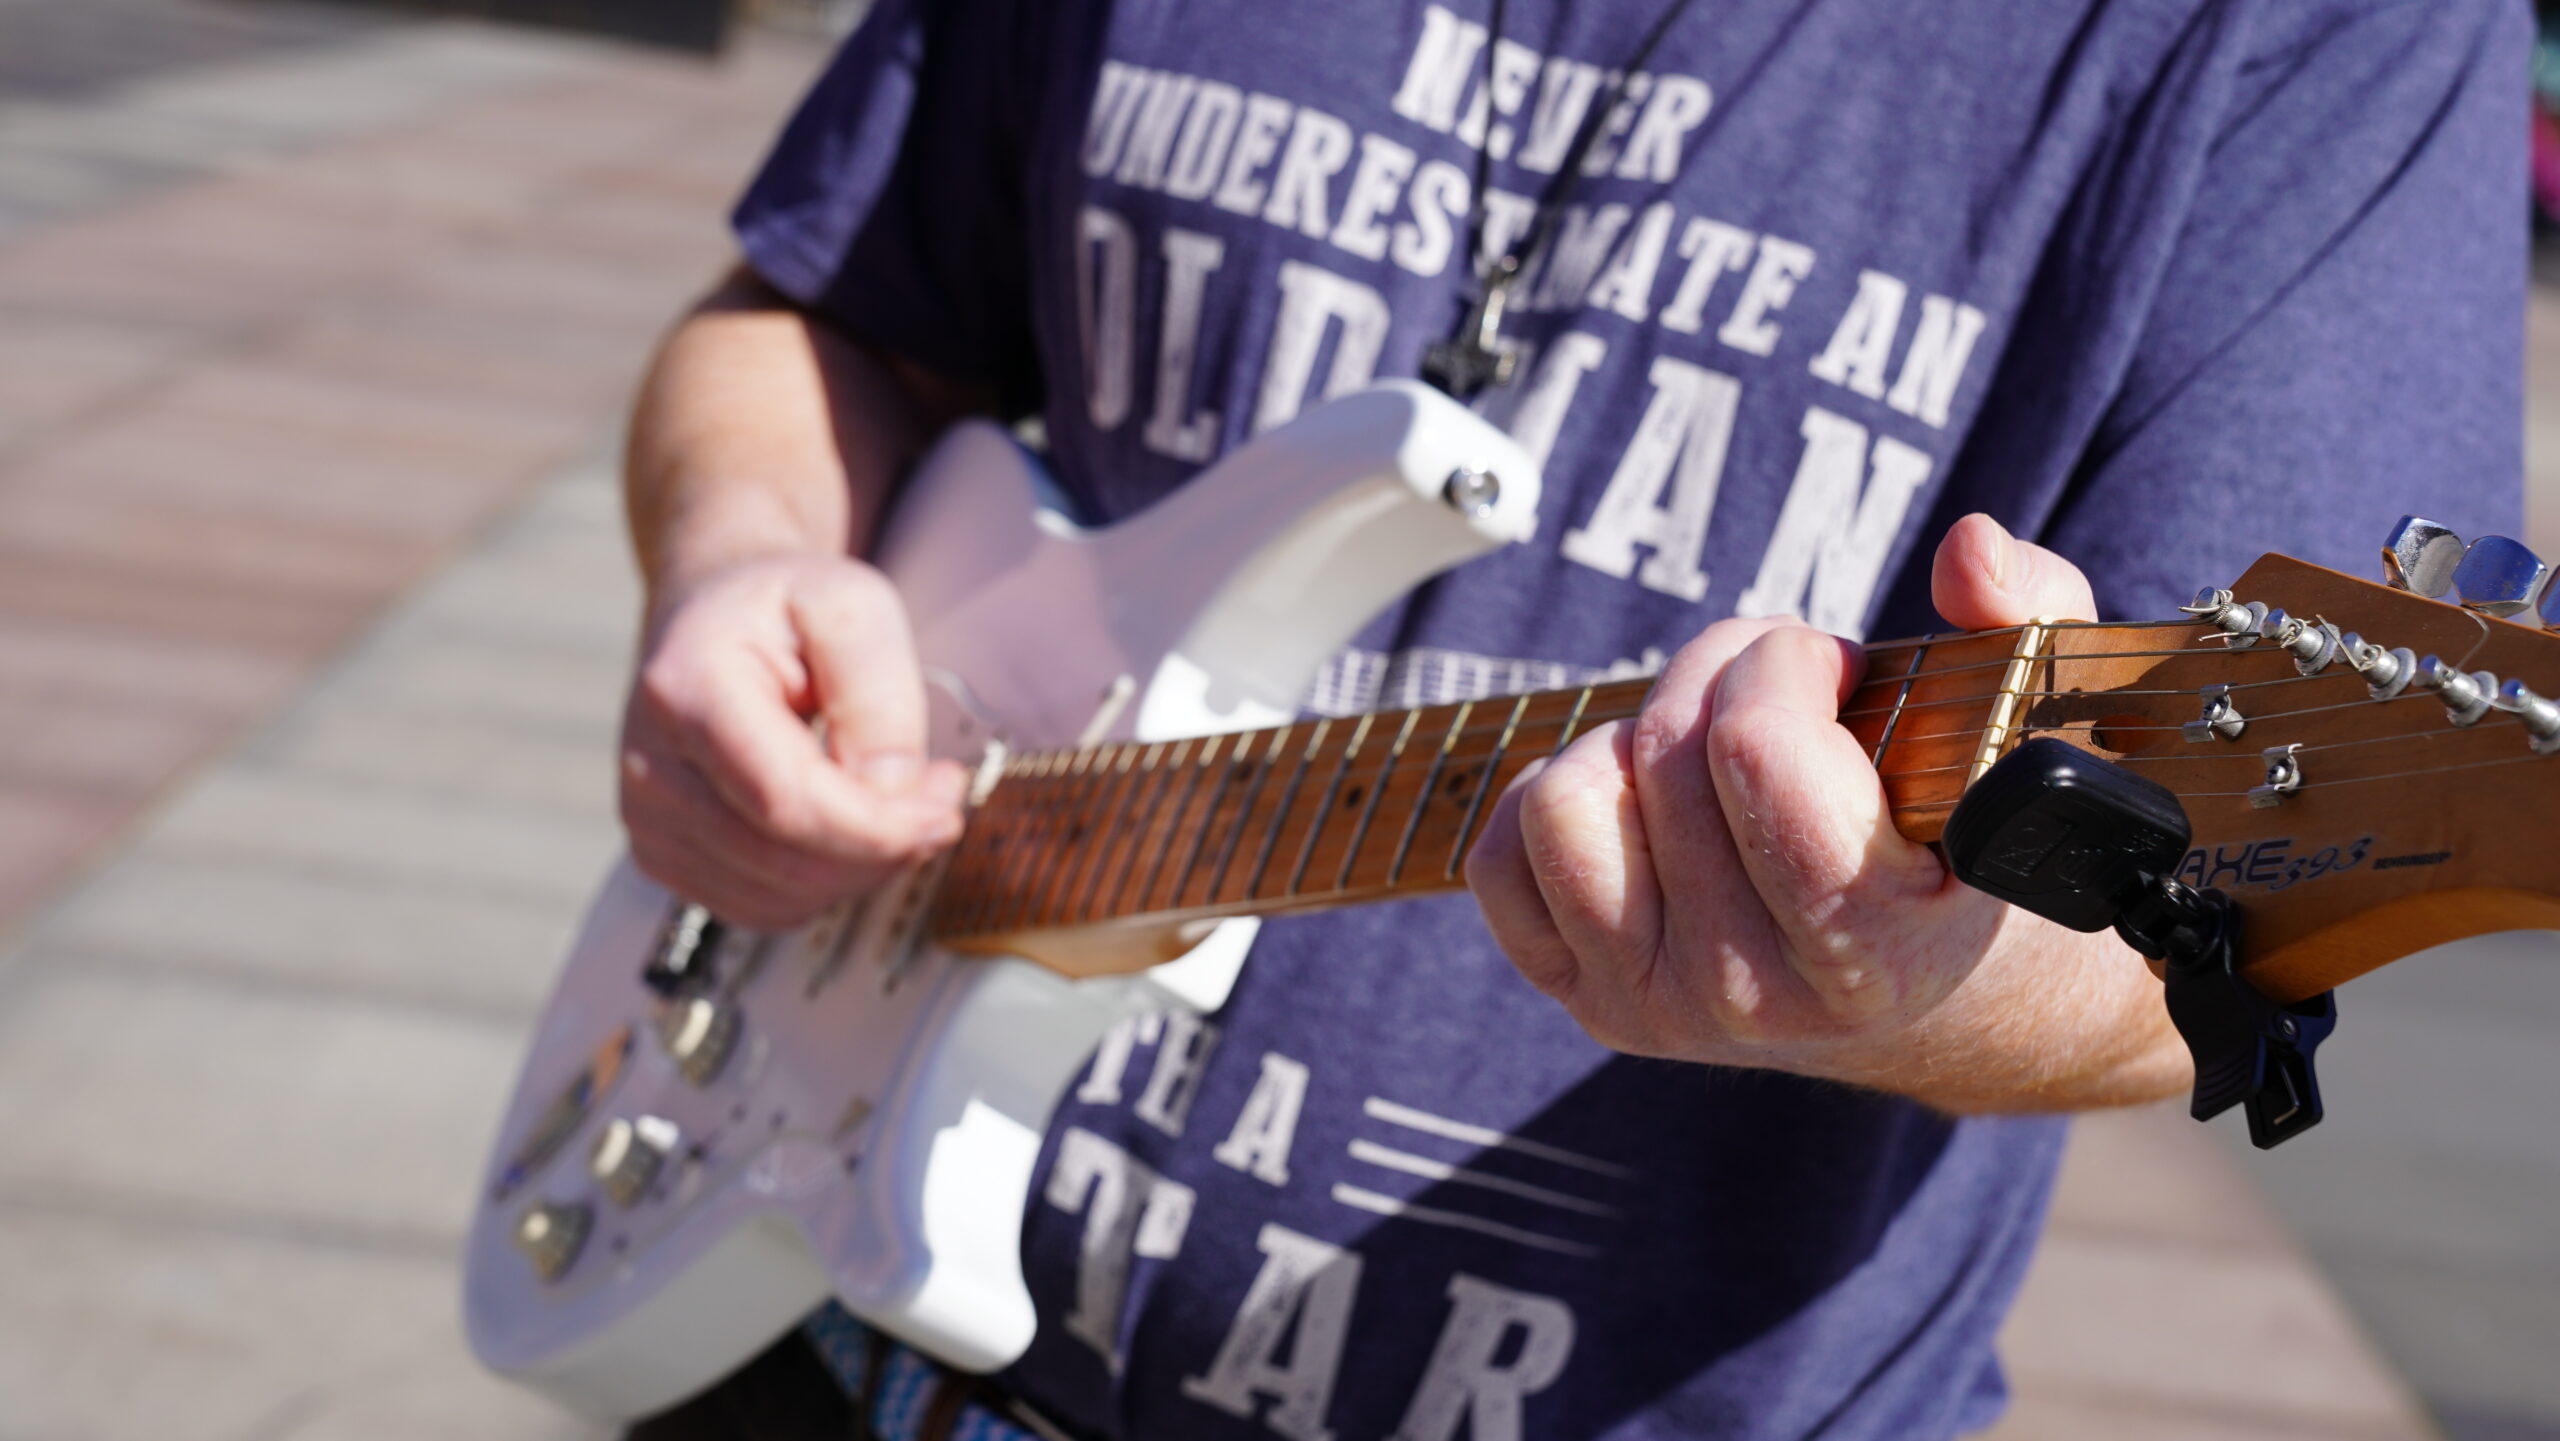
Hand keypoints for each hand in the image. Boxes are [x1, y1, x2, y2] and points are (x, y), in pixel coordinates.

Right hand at [620, 554, 967, 931]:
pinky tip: (850, 826)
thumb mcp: (851, 607)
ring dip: (860, 866)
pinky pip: (765, 908)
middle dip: (884, 846)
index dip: (876, 827)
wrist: (713, 619)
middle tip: (937, 795)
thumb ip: (878, 694)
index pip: (785, 800)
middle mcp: (651, 765)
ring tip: (896, 797)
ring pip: (780, 898)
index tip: (944, 810)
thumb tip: (888, 792)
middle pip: (786, 862)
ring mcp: (650, 820)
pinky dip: (825, 882)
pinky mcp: (665, 856)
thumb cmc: (782, 609)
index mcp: (684, 689)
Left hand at [1465, 515, 2186, 1108]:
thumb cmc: (1971, 839)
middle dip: (1726, 671)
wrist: (1937, 994)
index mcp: (1879, 947)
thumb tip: (1970, 550)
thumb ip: (2029, 619)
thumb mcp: (2032, 730)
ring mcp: (1654, 1006)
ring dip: (1635, 740)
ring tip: (1717, 750)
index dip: (1789, 670)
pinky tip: (1648, 803)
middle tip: (1787, 689)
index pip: (1762, 758)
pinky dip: (1563, 800)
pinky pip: (1500, 855)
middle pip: (1666, 751)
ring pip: (1567, 800)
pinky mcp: (1579, 994)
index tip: (1838, 669)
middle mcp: (1755, 995)